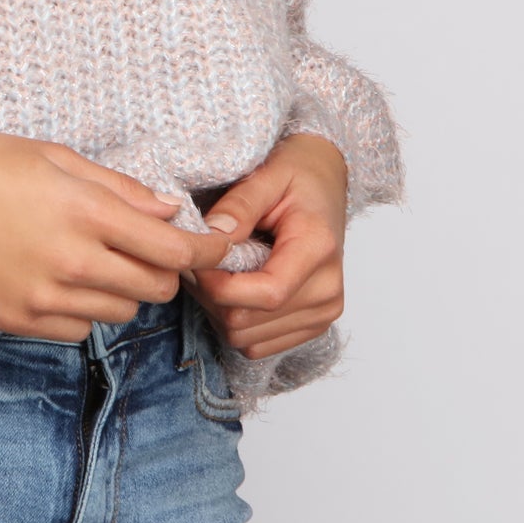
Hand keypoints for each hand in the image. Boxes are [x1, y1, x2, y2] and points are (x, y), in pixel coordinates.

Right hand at [0, 131, 254, 342]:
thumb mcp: (56, 157)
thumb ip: (119, 188)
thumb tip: (169, 210)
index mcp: (84, 212)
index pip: (172, 249)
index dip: (206, 252)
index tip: (216, 247)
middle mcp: (70, 261)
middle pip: (154, 288)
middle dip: (164, 270)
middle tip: (149, 247)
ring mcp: (43, 297)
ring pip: (121, 312)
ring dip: (124, 289)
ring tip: (99, 259)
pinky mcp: (17, 320)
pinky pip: (80, 329)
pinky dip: (86, 308)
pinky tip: (65, 280)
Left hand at [185, 134, 348, 360]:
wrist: (325, 184)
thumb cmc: (298, 176)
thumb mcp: (267, 175)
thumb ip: (240, 205)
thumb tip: (212, 237)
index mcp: (319, 250)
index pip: (266, 293)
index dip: (219, 286)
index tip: (195, 262)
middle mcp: (328, 291)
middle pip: (248, 321)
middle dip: (210, 296)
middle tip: (198, 263)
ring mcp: (323, 314)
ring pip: (246, 339)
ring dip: (218, 311)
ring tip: (217, 273)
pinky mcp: (312, 326)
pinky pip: (257, 346)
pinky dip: (235, 323)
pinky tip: (234, 290)